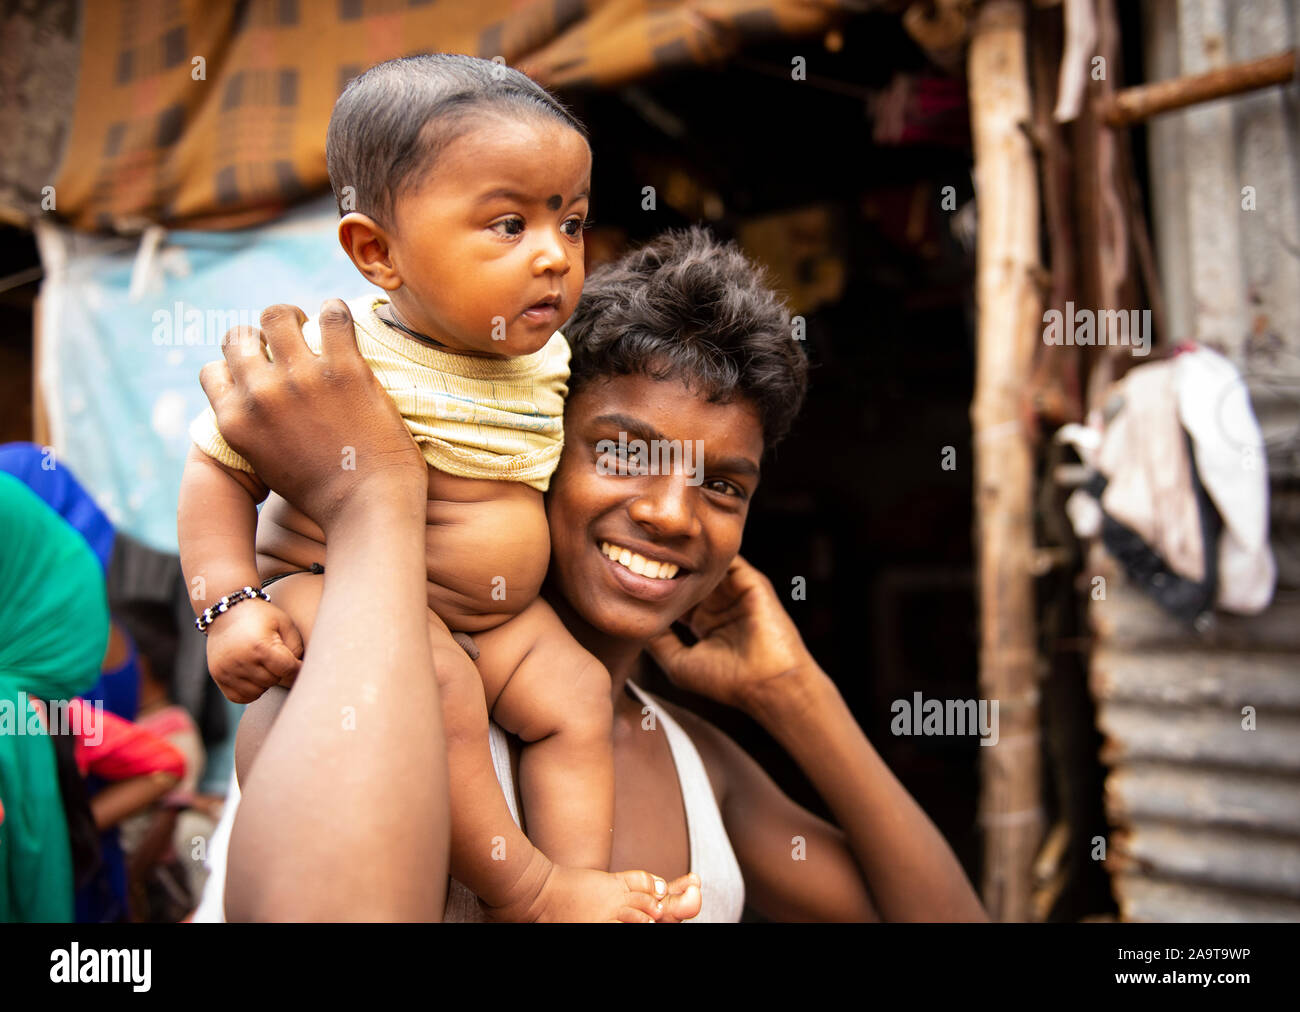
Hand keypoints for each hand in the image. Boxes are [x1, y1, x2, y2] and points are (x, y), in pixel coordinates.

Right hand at [199, 300, 424, 532]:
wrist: (368, 509)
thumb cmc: (325, 497)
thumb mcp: (267, 466)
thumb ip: (255, 432)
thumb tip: (257, 408)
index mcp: (234, 421)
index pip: (213, 372)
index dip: (235, 367)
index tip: (258, 369)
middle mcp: (259, 395)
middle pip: (238, 338)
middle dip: (257, 335)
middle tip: (285, 340)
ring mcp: (301, 378)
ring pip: (277, 315)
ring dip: (291, 315)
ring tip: (310, 322)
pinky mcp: (344, 369)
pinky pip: (332, 316)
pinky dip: (335, 310)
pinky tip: (339, 316)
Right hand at [206, 600, 303, 703]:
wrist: (227, 611)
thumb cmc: (262, 616)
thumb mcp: (285, 624)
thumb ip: (296, 649)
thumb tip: (300, 674)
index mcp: (260, 646)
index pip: (288, 670)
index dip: (297, 668)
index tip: (299, 665)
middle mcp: (241, 660)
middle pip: (273, 681)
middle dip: (279, 672)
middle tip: (276, 658)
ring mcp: (227, 670)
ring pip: (258, 692)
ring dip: (265, 682)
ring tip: (263, 664)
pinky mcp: (218, 676)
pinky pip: (240, 697)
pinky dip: (250, 691)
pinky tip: (253, 675)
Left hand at [647, 555, 816, 710]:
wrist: (768, 683)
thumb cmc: (725, 681)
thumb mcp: (679, 663)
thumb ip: (658, 642)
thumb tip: (635, 624)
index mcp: (705, 622)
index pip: (678, 596)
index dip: (657, 587)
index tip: (630, 575)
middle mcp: (720, 604)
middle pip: (690, 576)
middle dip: (669, 565)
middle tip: (640, 549)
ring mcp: (736, 592)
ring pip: (707, 566)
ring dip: (688, 555)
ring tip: (660, 542)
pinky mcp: (752, 583)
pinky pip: (729, 560)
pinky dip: (711, 553)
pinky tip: (686, 548)